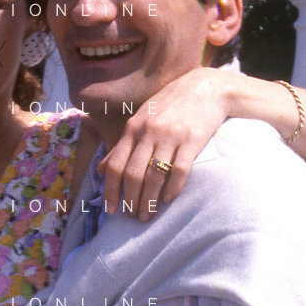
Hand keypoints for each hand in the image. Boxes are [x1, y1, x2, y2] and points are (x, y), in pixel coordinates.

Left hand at [100, 68, 231, 219]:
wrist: (205, 88)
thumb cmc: (169, 105)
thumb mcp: (141, 119)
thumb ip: (121, 145)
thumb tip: (100, 170)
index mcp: (133, 128)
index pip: (115, 165)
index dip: (110, 190)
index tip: (111, 210)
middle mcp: (148, 133)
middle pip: (133, 175)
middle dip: (130, 200)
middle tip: (133, 217)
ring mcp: (170, 137)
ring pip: (154, 176)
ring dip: (149, 200)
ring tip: (148, 215)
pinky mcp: (192, 141)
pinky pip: (179, 170)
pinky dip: (173, 188)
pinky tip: (169, 199)